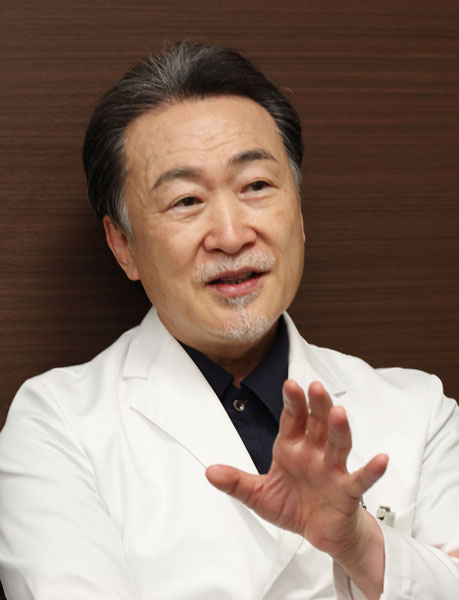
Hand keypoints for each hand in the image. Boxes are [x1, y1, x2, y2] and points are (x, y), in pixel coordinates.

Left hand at [206, 380, 387, 597]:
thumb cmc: (296, 506)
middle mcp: (314, 453)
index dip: (292, 402)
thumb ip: (237, 483)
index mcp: (293, 449)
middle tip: (314, 387)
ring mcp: (333, 470)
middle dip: (316, 405)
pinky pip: (360, 480)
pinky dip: (371, 470)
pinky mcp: (347, 492)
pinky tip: (381, 459)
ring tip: (338, 413)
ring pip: (338, 445)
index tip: (289, 384)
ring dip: (338, 429)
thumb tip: (209, 472)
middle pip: (317, 424)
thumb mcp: (260, 496)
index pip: (293, 420)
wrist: (321, 533)